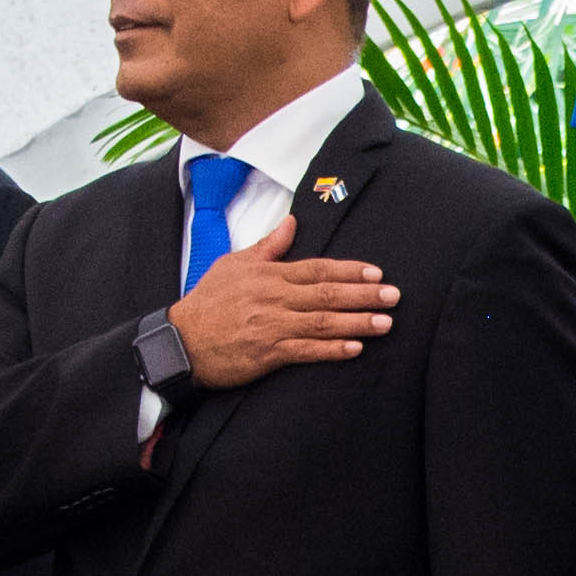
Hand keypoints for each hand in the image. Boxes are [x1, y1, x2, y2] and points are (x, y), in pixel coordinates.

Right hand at [171, 232, 391, 388]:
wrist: (181, 341)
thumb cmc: (208, 301)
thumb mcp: (234, 264)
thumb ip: (268, 247)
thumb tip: (292, 221)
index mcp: (269, 275)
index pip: (318, 269)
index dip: (350, 271)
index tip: (376, 273)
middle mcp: (274, 299)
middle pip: (327, 294)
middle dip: (364, 295)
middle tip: (394, 296)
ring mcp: (272, 327)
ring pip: (322, 323)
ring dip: (357, 323)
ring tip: (385, 323)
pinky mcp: (267, 354)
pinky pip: (306, 351)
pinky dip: (331, 349)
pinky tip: (354, 348)